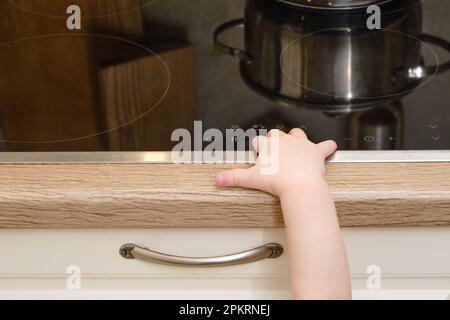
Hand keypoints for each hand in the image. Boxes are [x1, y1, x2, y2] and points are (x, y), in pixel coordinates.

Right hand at [215, 128, 336, 197]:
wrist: (300, 186)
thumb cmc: (278, 182)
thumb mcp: (251, 179)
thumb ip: (233, 177)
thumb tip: (217, 178)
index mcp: (268, 145)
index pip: (259, 142)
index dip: (258, 150)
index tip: (258, 158)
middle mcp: (284, 140)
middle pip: (276, 135)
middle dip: (274, 142)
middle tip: (274, 157)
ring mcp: (301, 144)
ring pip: (298, 134)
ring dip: (296, 139)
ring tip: (295, 148)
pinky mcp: (315, 151)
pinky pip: (324, 146)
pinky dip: (327, 147)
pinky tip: (329, 147)